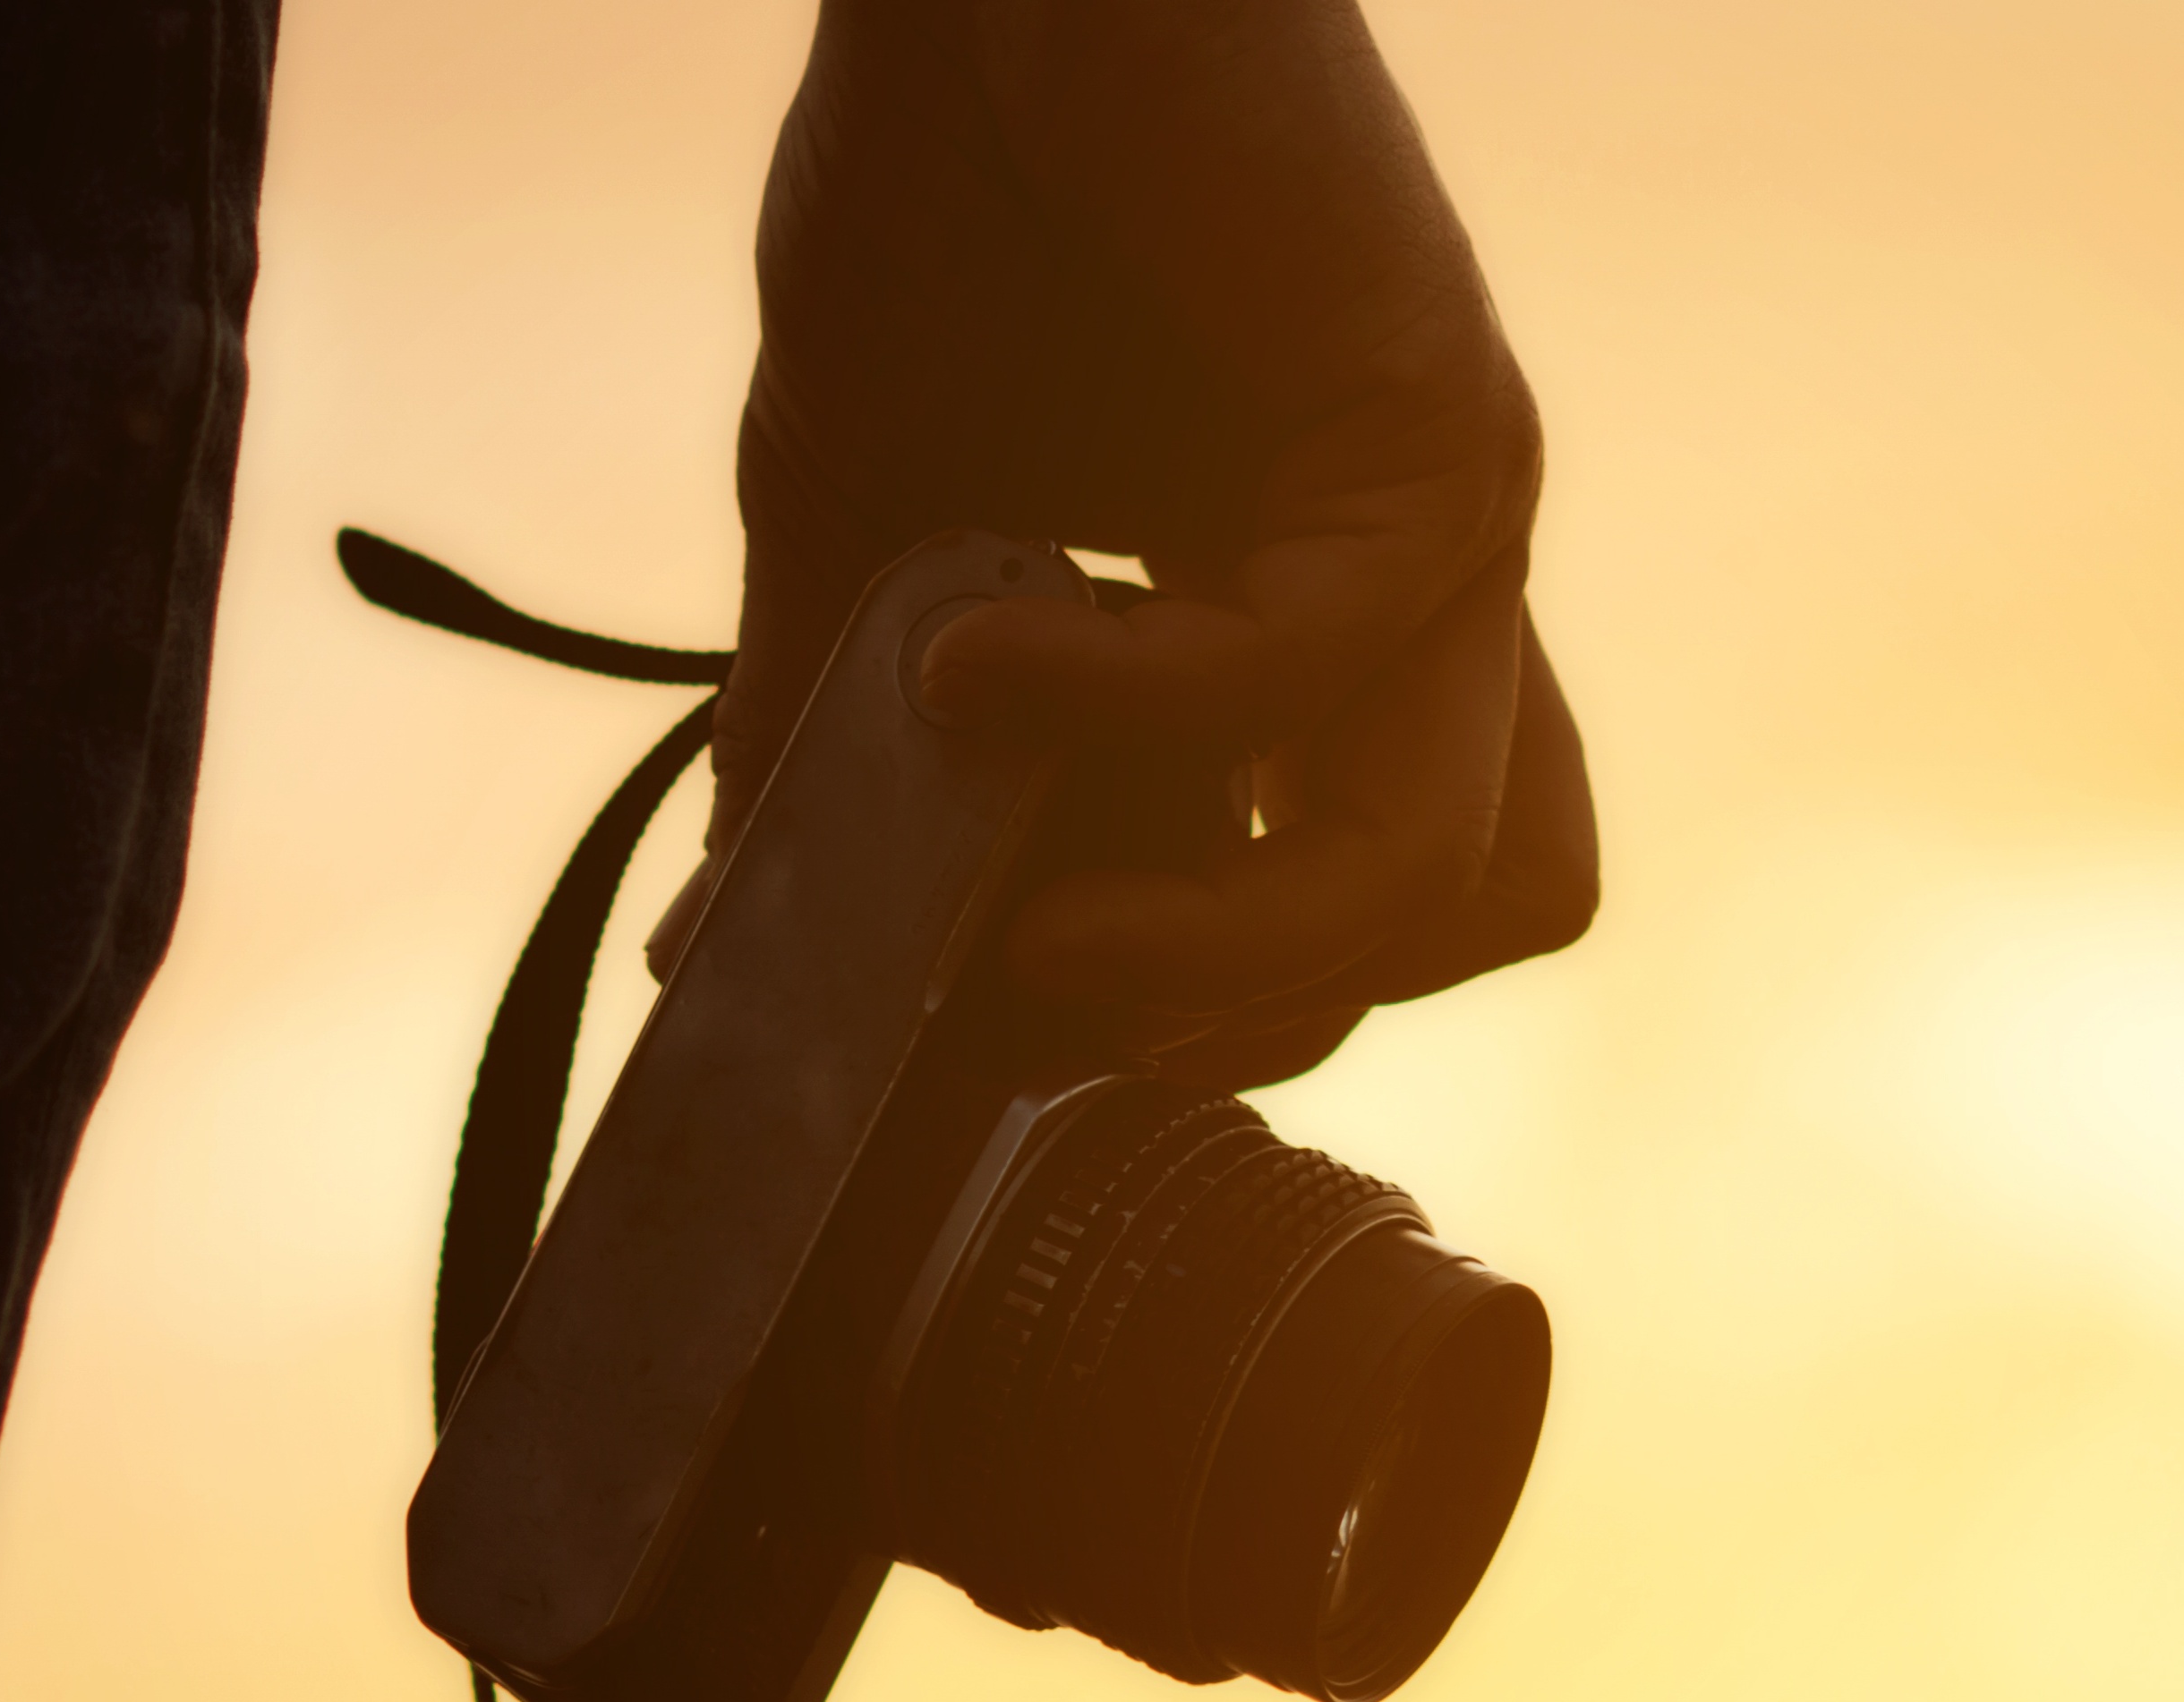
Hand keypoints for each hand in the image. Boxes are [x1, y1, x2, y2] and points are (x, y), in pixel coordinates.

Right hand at [671, 0, 1595, 1092]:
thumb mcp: (861, 513)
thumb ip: (827, 727)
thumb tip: (733, 938)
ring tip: (1030, 933)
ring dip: (1232, 949)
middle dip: (1228, 1019)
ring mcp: (1445, 528)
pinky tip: (972, 666)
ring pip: (1450, 868)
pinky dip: (1129, 707)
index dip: (1181, 1013)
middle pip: (1449, 923)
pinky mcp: (1435, 439)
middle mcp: (1412, 601)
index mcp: (1308, 635)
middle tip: (1019, 1005)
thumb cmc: (952, 194)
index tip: (964, 1026)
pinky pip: (1313, 666)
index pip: (1347, 916)